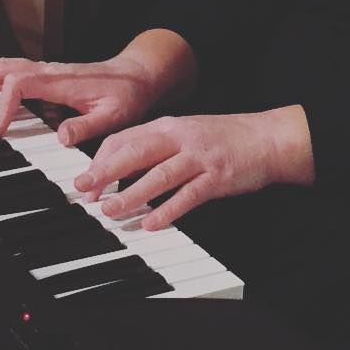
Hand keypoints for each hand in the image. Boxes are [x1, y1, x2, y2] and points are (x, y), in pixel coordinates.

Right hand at [0, 54, 163, 144]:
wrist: (137, 76)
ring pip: (4, 68)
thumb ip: (87, 127)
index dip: (4, 105)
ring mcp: (46, 71)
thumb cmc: (127, 95)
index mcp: (62, 81)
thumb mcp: (114, 116)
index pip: (20, 84)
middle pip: (3, 70)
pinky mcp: (46, 76)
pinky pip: (12, 72)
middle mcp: (50, 72)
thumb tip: (60, 136)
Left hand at [75, 108, 314, 230]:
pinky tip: (152, 224)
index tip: (85, 180)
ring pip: (159, 175)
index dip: (101, 159)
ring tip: (111, 210)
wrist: (265, 138)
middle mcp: (180, 138)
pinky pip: (188, 195)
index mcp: (167, 126)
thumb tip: (119, 167)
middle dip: (106, 172)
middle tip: (84, 190)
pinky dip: (168, 210)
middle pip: (136, 153)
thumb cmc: (221, 138)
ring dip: (132, 194)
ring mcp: (198, 157)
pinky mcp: (216, 177)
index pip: (124, 138)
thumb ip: (153, 147)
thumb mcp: (183, 133)